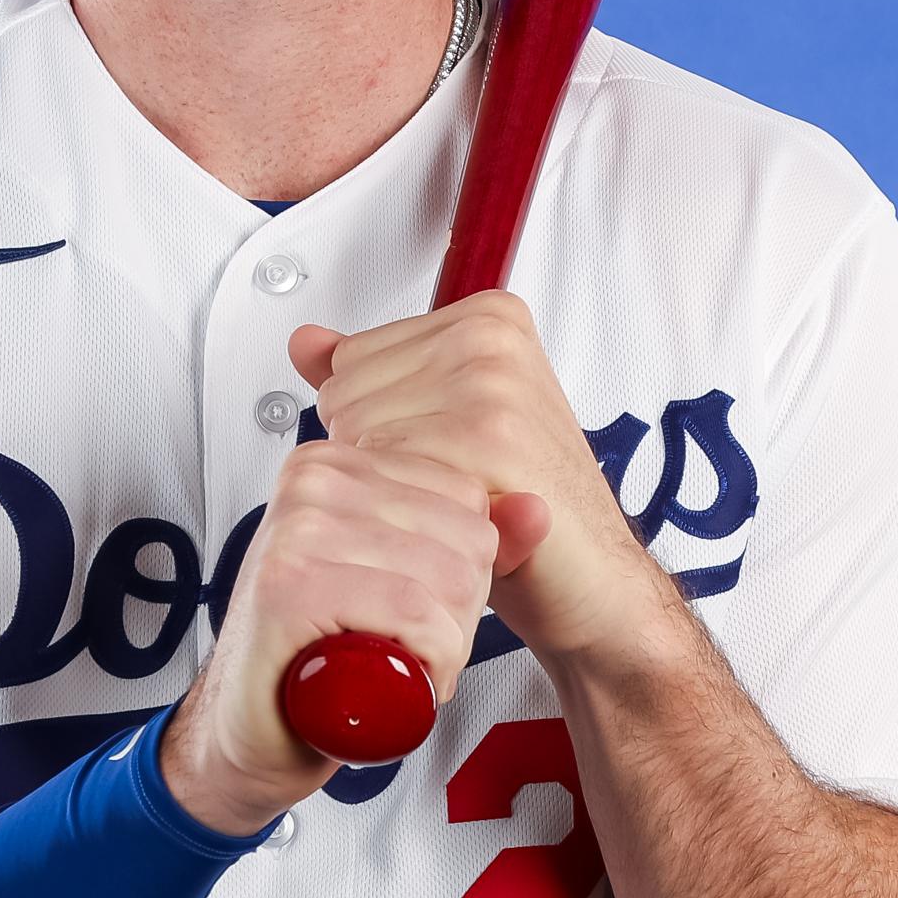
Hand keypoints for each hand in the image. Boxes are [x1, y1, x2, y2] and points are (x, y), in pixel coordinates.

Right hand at [162, 437, 517, 835]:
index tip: (415, 606)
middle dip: (458, 615)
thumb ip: (471, 541)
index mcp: (337, 463)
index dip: (464, 574)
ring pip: (449, 580)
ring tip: (391, 663)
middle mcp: (313, 481)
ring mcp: (296, 528)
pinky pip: (413, 613)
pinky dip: (425, 663)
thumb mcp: (405, 583)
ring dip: (442, 648)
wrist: (254, 729)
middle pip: (467, 540)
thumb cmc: (320, 656)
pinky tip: (387, 678)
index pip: (468, 497)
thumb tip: (537, 509)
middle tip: (403, 645)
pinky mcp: (290, 585)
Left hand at [291, 292, 674, 666]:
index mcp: (485, 318)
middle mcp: (490, 338)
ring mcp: (492, 382)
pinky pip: (385, 467)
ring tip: (454, 498)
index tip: (441, 442)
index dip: (377, 420)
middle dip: (378, 452)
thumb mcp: (441, 420)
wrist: (591, 579)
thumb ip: (370, 373)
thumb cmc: (521, 502)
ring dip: (391, 485)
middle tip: (449, 479)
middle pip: (344, 392)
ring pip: (355, 432)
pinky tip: (458, 517)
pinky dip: (406, 510)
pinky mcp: (488, 436)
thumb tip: (306, 341)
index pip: (349, 356)